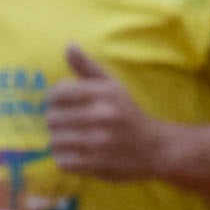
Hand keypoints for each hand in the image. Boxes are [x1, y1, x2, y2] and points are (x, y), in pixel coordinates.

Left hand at [46, 45, 167, 181]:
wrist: (157, 147)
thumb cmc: (128, 114)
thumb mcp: (112, 86)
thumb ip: (87, 67)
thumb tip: (68, 45)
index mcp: (105, 92)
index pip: (57, 93)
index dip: (54, 100)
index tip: (64, 105)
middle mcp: (103, 115)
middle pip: (52, 118)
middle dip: (57, 122)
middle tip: (70, 125)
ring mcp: (100, 141)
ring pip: (55, 141)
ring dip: (60, 142)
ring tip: (74, 140)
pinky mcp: (98, 163)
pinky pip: (63, 161)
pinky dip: (66, 159)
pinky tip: (79, 154)